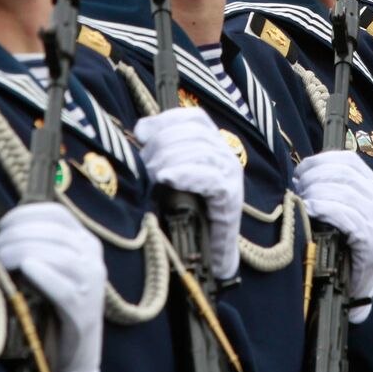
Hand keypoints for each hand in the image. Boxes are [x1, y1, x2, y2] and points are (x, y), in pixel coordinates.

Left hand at [0, 203, 106, 371]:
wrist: (77, 351)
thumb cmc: (55, 305)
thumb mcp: (53, 268)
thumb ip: (37, 247)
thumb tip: (2, 233)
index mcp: (86, 241)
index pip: (59, 214)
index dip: (28, 214)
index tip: (3, 224)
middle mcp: (93, 257)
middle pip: (55, 233)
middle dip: (19, 234)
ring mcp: (91, 283)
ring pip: (59, 256)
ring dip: (24, 251)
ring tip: (2, 259)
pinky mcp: (83, 310)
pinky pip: (63, 288)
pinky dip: (43, 275)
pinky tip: (26, 269)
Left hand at [136, 107, 245, 280]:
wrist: (207, 253)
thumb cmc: (184, 213)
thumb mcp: (169, 175)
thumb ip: (159, 150)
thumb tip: (140, 130)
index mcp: (213, 145)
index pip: (195, 118)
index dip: (167, 120)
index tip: (142, 134)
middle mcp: (226, 155)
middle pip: (194, 133)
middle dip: (162, 144)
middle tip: (144, 166)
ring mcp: (232, 175)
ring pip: (201, 151)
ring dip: (170, 159)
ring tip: (153, 176)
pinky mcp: (231, 197)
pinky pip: (210, 178)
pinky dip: (186, 174)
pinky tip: (167, 177)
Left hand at [294, 151, 372, 322]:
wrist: (355, 290)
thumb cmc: (345, 250)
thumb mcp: (346, 214)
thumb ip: (334, 191)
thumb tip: (304, 171)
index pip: (349, 161)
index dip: (320, 161)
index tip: (300, 172)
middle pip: (343, 173)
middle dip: (314, 177)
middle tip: (298, 190)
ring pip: (342, 191)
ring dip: (315, 192)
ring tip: (302, 202)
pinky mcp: (372, 240)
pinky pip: (344, 214)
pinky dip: (323, 209)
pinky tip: (310, 211)